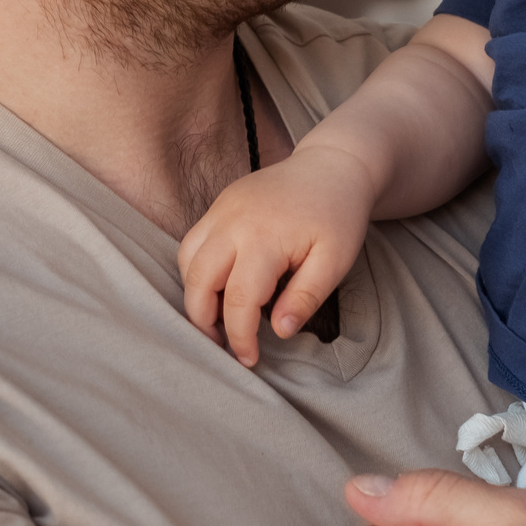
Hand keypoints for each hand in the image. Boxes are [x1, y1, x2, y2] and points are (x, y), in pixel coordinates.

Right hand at [177, 144, 378, 365]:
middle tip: (222, 346)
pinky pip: (193, 241)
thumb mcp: (335, 260)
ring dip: (195, 293)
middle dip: (202, 321)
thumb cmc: (338, 215)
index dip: (240, 337)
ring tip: (217, 319)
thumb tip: (280, 331)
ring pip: (188, 259)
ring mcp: (222, 209)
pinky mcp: (220, 204)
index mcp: (265, 238)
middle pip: (198, 280)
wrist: (332, 166)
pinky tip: (219, 286)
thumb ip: (306, 296)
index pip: (239, 300)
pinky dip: (197, 269)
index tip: (250, 359)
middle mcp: (234, 222)